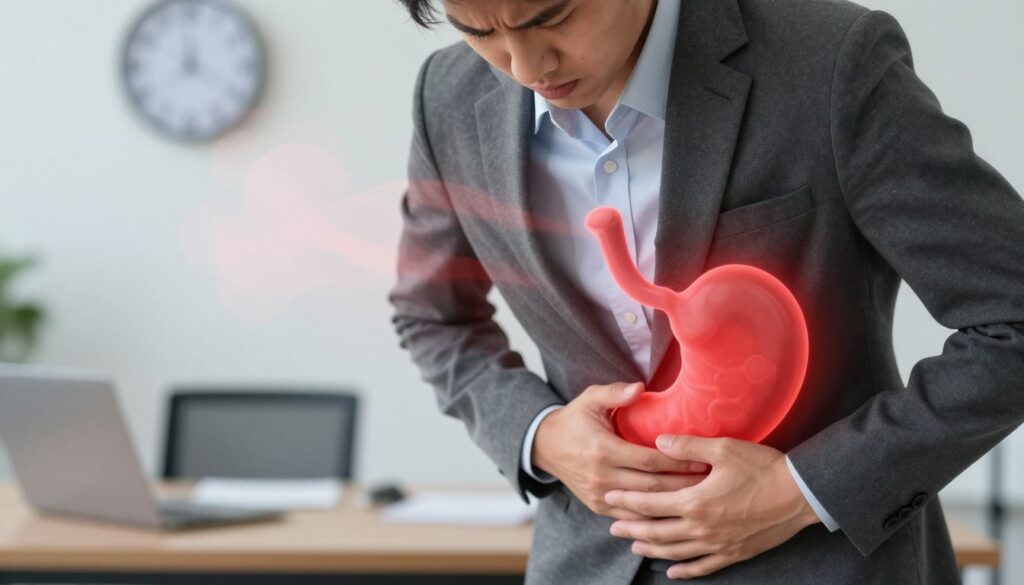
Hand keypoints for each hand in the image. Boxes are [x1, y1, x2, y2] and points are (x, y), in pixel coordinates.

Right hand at [532, 382, 710, 520]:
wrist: (545, 447)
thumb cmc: (575, 419)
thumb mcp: (590, 399)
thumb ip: (615, 393)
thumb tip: (640, 388)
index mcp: (603, 450)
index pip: (649, 460)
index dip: (677, 462)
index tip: (702, 460)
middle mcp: (601, 476)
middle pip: (652, 487)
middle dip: (683, 486)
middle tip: (712, 484)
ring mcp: (599, 495)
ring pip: (644, 505)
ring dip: (672, 504)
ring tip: (700, 500)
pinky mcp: (597, 507)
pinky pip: (630, 516)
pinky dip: (653, 516)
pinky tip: (675, 514)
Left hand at [605, 435, 819, 578]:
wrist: (800, 494)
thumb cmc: (762, 467)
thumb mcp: (723, 448)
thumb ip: (687, 446)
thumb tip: (657, 441)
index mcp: (695, 501)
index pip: (650, 503)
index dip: (627, 500)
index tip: (609, 497)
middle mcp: (701, 528)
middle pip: (656, 532)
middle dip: (632, 529)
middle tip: (612, 526)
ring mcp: (717, 544)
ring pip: (675, 552)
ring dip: (652, 549)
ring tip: (635, 546)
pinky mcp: (734, 553)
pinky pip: (703, 567)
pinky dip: (685, 570)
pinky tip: (672, 571)